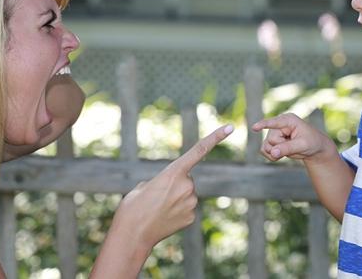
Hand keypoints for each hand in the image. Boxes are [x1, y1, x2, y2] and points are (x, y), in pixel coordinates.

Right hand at [114, 124, 233, 248]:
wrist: (132, 234)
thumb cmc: (133, 207)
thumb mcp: (144, 186)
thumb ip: (161, 181)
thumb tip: (172, 188)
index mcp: (173, 172)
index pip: (198, 150)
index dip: (215, 138)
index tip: (229, 127)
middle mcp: (186, 186)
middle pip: (187, 179)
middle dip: (175, 185)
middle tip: (157, 197)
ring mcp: (191, 202)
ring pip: (187, 195)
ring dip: (175, 199)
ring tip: (158, 208)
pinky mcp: (192, 217)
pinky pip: (187, 208)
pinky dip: (177, 212)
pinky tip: (165, 218)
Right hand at [253, 113, 333, 162]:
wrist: (313, 147)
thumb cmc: (311, 142)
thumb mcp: (302, 145)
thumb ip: (287, 148)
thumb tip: (273, 152)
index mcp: (288, 120)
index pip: (274, 123)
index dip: (263, 125)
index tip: (254, 127)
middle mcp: (278, 125)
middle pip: (271, 140)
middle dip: (281, 147)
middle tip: (294, 147)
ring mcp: (273, 133)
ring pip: (266, 146)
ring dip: (276, 153)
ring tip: (289, 150)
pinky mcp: (270, 141)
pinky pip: (264, 150)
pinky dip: (272, 156)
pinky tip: (281, 155)